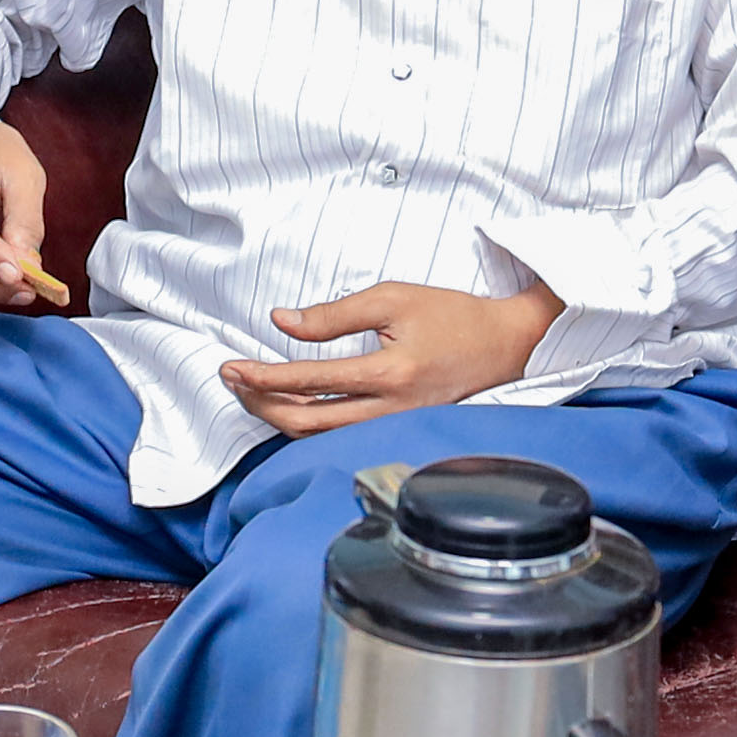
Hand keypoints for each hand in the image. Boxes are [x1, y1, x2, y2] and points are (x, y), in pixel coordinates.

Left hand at [224, 277, 565, 436]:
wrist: (505, 346)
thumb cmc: (453, 316)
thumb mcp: (393, 298)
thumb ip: (334, 314)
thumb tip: (282, 321)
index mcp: (389, 375)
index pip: (309, 381)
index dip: (263, 376)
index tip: (233, 366)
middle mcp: (390, 410)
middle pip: (305, 422)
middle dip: (260, 403)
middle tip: (231, 380)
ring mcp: (394, 427)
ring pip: (319, 437)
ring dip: (278, 416)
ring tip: (251, 391)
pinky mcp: (396, 431)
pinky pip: (339, 437)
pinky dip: (305, 425)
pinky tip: (287, 406)